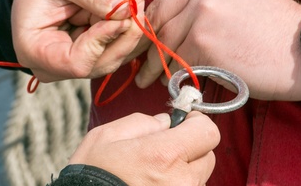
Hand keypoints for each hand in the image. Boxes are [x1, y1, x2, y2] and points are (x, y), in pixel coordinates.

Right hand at [12, 0, 144, 81]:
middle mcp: (50, 64)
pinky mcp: (87, 56)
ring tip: (135, 1)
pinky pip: (114, 52)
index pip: (74, 62)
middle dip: (122, 37)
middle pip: (96, 65)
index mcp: (32, 48)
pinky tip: (133, 8)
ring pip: (110, 60)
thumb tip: (126, 12)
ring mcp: (69, 63)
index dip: (101, 42)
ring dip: (129, 34)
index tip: (122, 16)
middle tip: (137, 4)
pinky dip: (127, 32)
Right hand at [69, 111, 218, 185]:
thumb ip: (141, 122)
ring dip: (183, 170)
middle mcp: (181, 181)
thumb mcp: (106, 136)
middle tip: (163, 148)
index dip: (197, 123)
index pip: (208, 132)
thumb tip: (165, 121)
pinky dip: (176, 184)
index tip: (184, 122)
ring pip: (198, 177)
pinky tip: (151, 184)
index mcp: (163, 155)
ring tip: (152, 173)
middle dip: (190, 147)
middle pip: (207, 155)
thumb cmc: (92, 173)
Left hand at [135, 0, 300, 100]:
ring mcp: (203, 9)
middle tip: (142, 59)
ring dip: (156, 61)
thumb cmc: (270, 28)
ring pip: (164, 39)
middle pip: (161, 15)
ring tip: (152, 75)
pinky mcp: (203, 39)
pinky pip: (176, 59)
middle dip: (149, 40)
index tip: (151, 36)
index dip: (157, 19)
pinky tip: (171, 82)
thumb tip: (164, 18)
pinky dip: (171, 73)